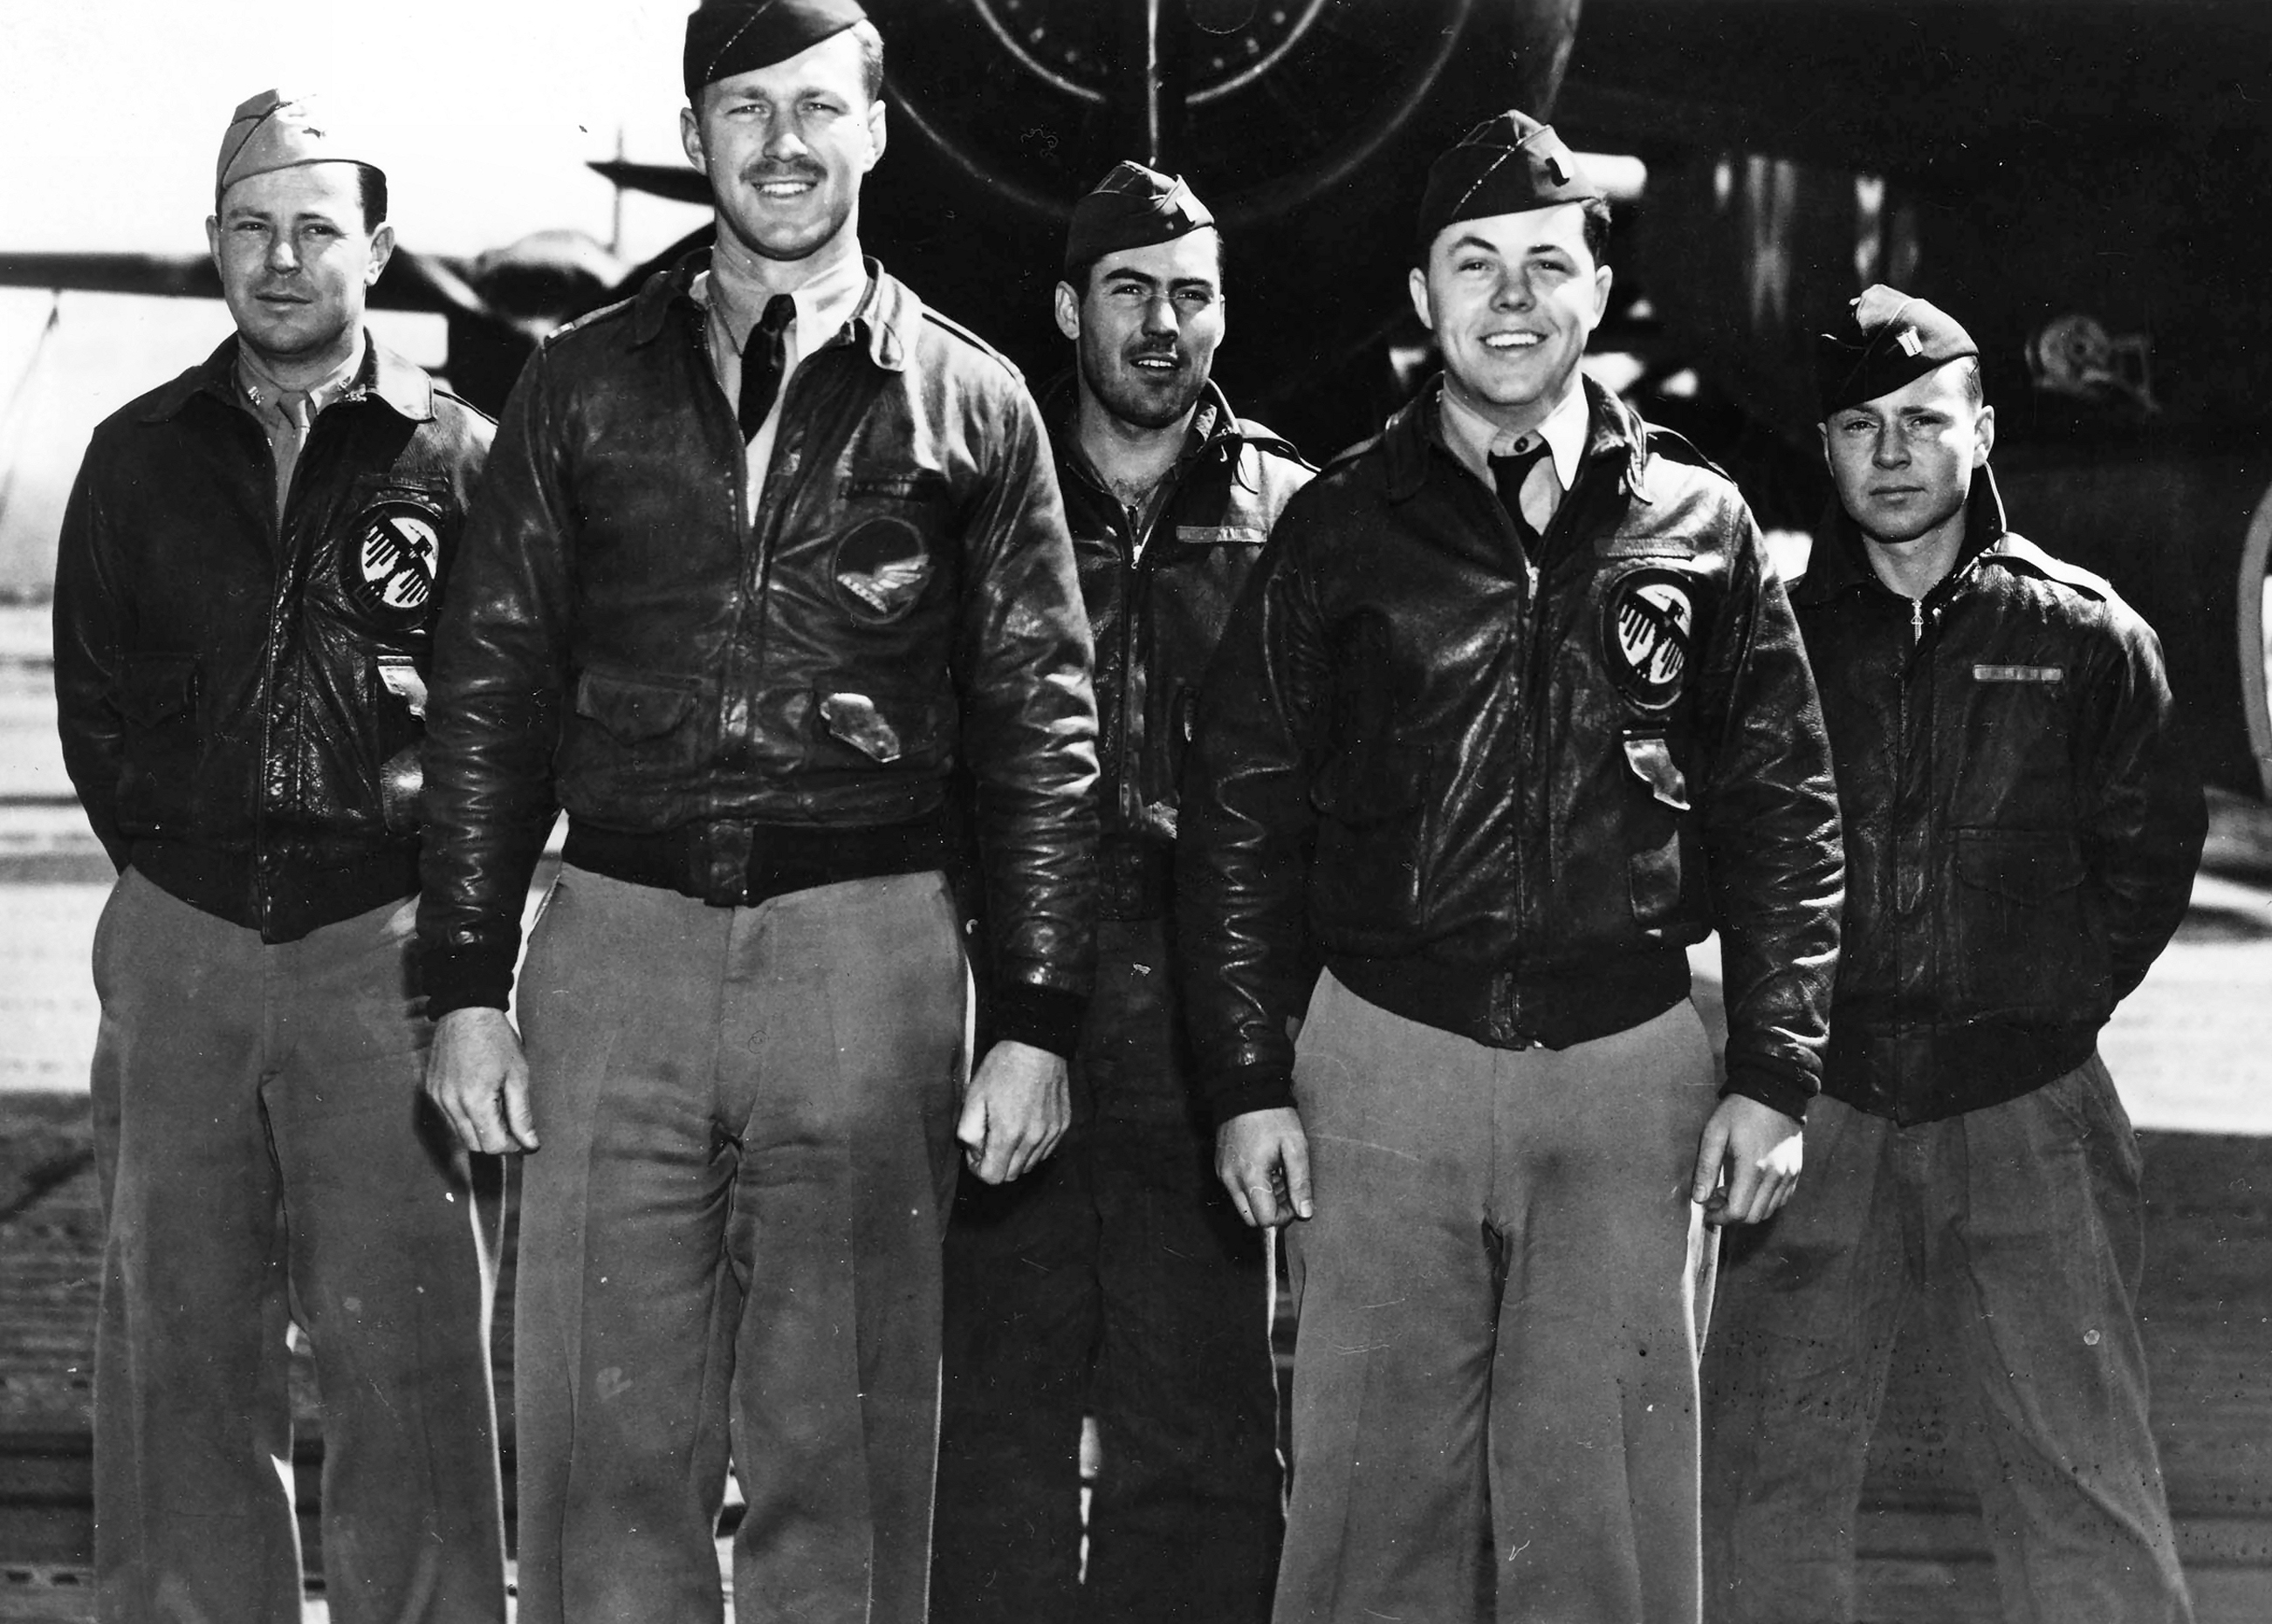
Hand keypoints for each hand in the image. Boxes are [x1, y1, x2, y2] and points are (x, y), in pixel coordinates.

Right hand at [426, 1006, 538, 1155]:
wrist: (466, 1011)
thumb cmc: (496, 1039)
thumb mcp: (518, 1076)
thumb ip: (522, 1114)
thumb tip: (530, 1143)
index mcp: (474, 1101)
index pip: (491, 1145)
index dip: (511, 1145)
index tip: (522, 1136)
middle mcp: (450, 1104)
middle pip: (473, 1145)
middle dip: (495, 1140)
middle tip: (511, 1122)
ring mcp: (436, 1098)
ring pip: (459, 1133)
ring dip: (479, 1129)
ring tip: (496, 1106)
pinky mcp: (430, 1090)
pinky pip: (448, 1117)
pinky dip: (465, 1116)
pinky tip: (479, 1097)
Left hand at [957, 1040, 1068, 1183]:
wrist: (1037, 1045)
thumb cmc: (1003, 1068)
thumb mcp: (974, 1095)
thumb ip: (968, 1131)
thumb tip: (974, 1151)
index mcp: (1009, 1134)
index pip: (993, 1177)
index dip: (979, 1169)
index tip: (975, 1153)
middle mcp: (1034, 1139)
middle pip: (1012, 1175)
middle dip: (996, 1164)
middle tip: (989, 1139)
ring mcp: (1052, 1133)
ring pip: (1030, 1165)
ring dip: (1015, 1157)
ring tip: (1007, 1130)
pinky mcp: (1063, 1125)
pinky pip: (1045, 1151)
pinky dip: (1032, 1147)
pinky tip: (1025, 1125)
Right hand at [1216, 1106, 1312, 1227]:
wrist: (1246, 1091)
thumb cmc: (1273, 1117)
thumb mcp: (1295, 1147)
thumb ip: (1300, 1183)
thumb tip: (1305, 1213)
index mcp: (1251, 1177)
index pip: (1265, 1220)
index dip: (1284, 1216)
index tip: (1294, 1199)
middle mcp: (1231, 1180)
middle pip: (1251, 1219)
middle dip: (1272, 1211)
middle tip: (1287, 1188)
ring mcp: (1222, 1173)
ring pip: (1243, 1205)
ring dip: (1262, 1200)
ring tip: (1276, 1174)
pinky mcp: (1219, 1166)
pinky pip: (1235, 1190)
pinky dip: (1251, 1188)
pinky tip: (1264, 1167)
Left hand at [1690, 1093, 1802, 1226]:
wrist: (1774, 1091)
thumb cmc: (1740, 1111)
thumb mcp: (1714, 1133)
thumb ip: (1705, 1168)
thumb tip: (1698, 1198)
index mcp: (1753, 1168)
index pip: (1738, 1212)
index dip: (1719, 1217)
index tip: (1706, 1209)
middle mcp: (1776, 1176)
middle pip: (1753, 1217)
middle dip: (1731, 1216)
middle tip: (1715, 1199)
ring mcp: (1789, 1175)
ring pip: (1768, 1211)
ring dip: (1747, 1209)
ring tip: (1731, 1191)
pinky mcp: (1796, 1172)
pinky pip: (1780, 1200)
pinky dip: (1763, 1202)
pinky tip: (1749, 1187)